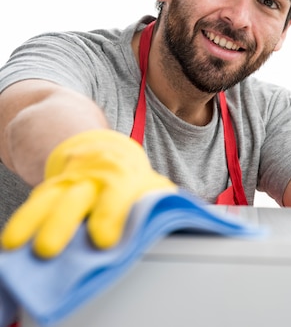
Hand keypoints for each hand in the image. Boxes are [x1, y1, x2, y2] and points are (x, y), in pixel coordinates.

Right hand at [1, 130, 175, 257]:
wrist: (98, 147)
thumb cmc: (126, 175)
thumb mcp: (143, 179)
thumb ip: (152, 194)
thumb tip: (169, 207)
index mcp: (119, 175)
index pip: (115, 193)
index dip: (109, 215)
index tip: (103, 240)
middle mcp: (91, 178)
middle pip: (75, 198)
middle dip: (62, 223)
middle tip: (49, 249)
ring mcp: (67, 183)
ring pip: (48, 200)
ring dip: (32, 222)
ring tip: (15, 244)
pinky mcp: (50, 189)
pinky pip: (35, 203)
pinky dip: (23, 220)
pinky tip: (12, 240)